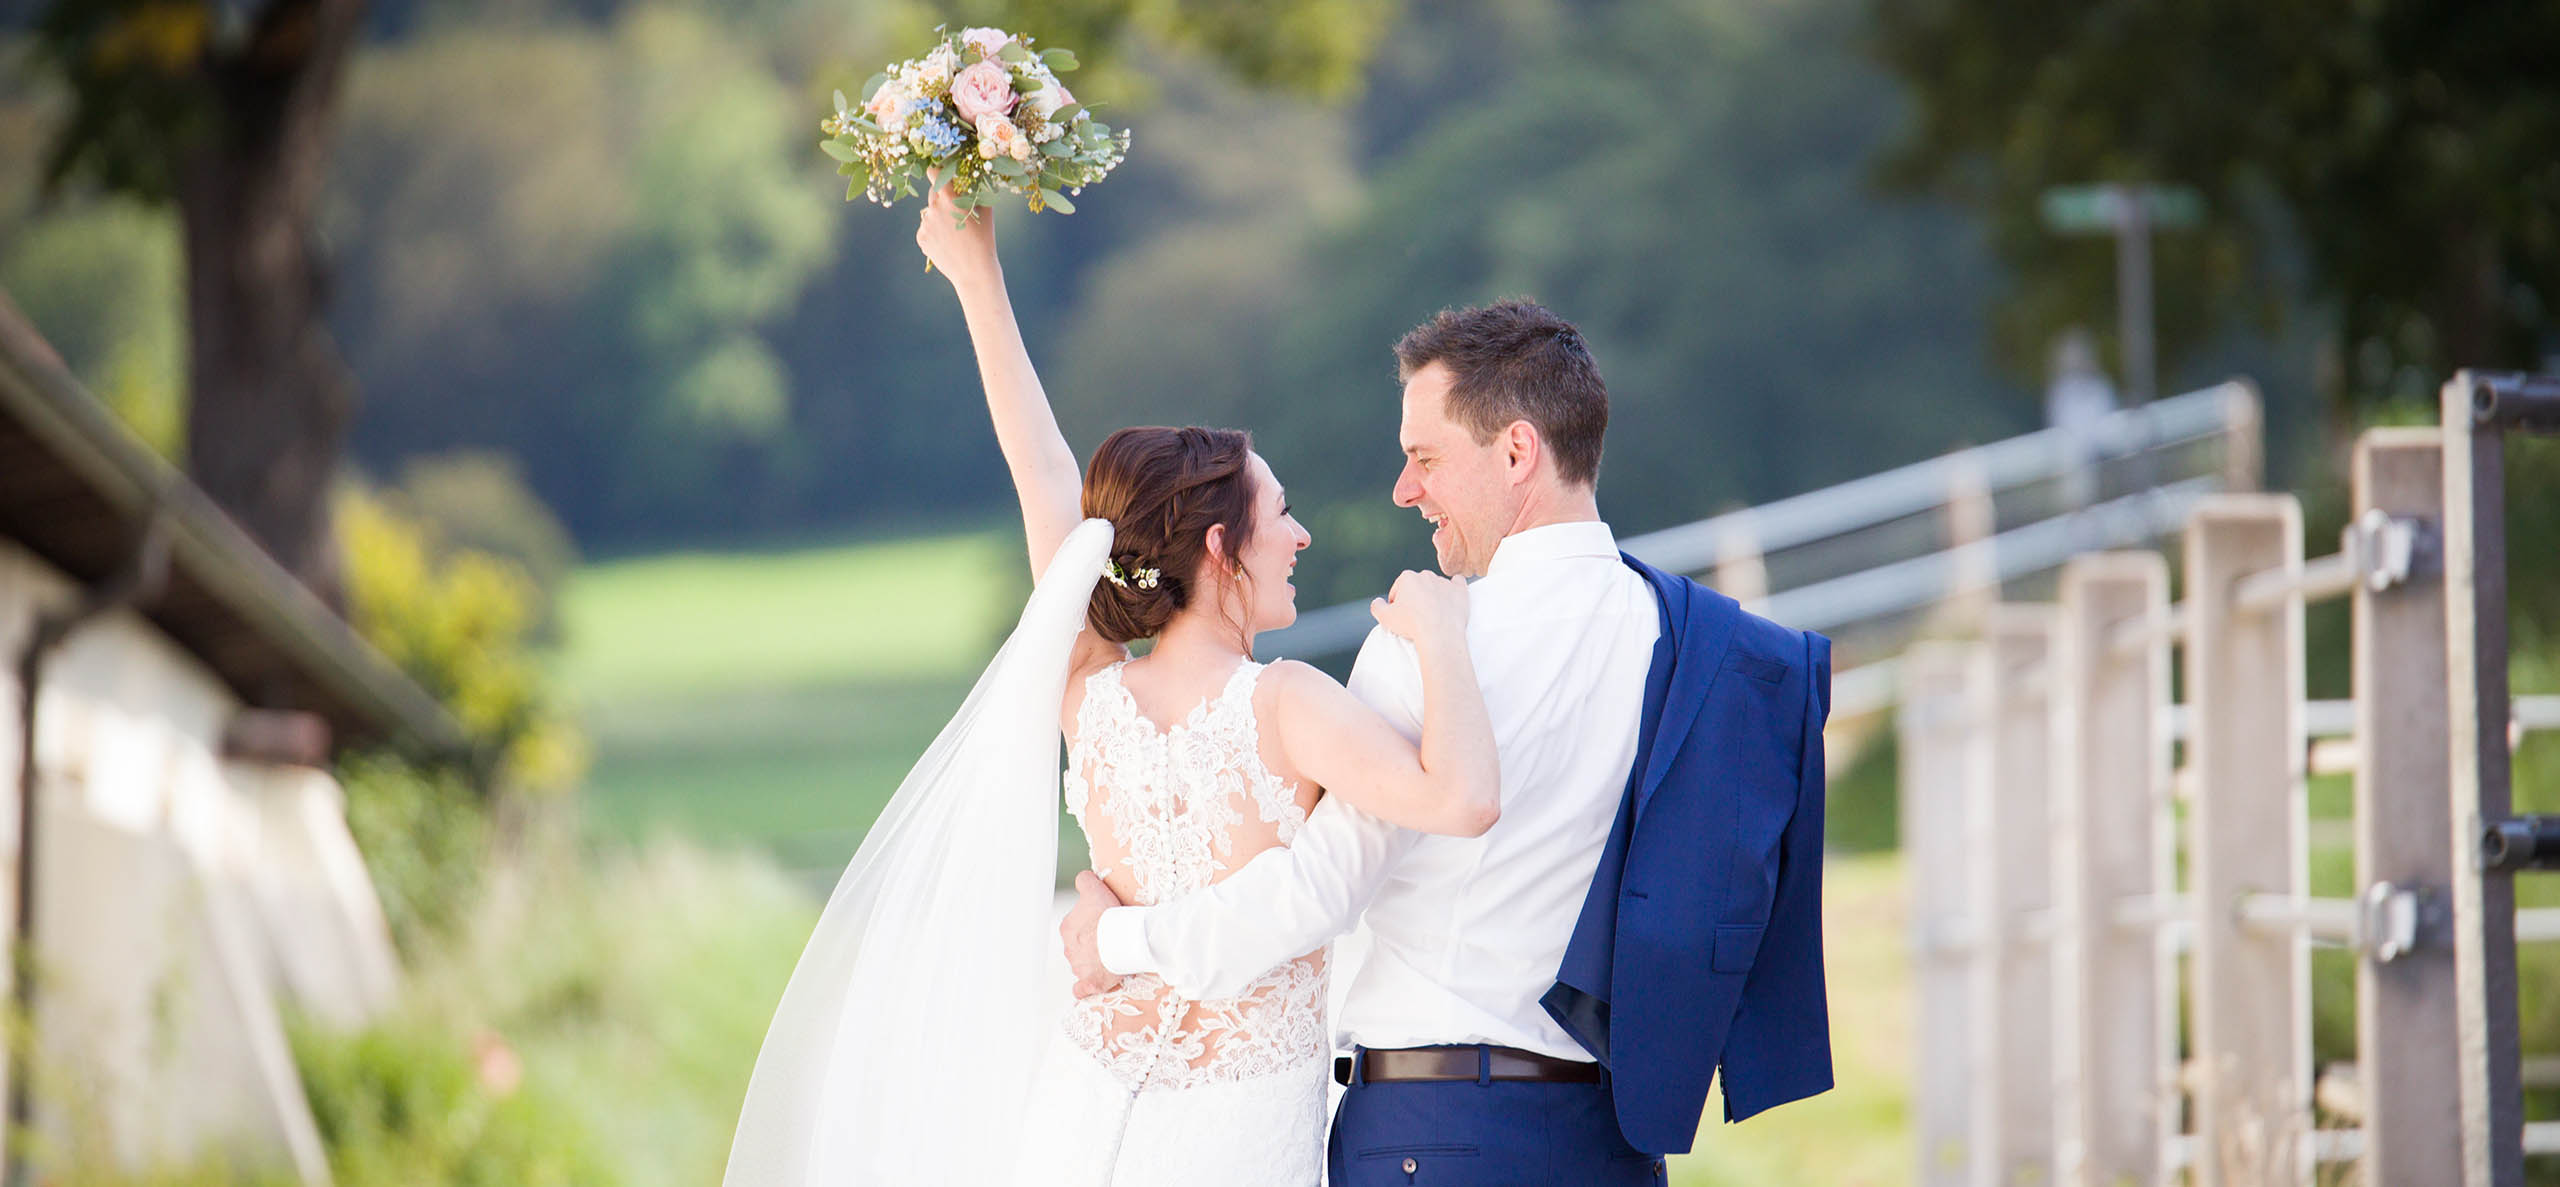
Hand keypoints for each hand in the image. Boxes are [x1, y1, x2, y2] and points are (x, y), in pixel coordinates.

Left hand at [914, 173, 997, 287]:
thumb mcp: (986, 211)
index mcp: (949, 198)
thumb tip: (974, 177)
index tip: (941, 173)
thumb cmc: (984, 240)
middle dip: (942, 197)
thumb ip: (977, 191)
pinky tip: (947, 242)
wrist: (974, 272)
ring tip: (955, 233)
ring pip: (929, 212)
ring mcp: (925, 224)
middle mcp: (933, 208)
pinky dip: (934, 232)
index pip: (934, 172)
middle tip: (956, 210)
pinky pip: (926, 228)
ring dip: (939, 216)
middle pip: (933, 192)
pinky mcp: (921, 238)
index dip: (937, 171)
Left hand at [1060, 870, 1123, 997]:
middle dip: (1090, 943)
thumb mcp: (1094, 889)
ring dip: (1093, 962)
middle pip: (1078, 945)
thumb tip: (1082, 878)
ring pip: (1082, 965)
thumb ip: (1084, 881)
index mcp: (1067, 928)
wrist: (1121, 938)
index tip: (1103, 922)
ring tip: (1111, 957)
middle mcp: (1069, 948)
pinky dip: (1084, 988)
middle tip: (1109, 938)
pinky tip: (1090, 985)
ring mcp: (1078, 967)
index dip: (1090, 923)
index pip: (1075, 925)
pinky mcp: (1089, 982)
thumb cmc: (1108, 914)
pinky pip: (1082, 989)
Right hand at [1368, 569, 1468, 646]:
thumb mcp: (1384, 617)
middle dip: (1415, 598)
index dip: (1397, 603)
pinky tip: (1451, 597)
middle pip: (1417, 587)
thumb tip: (1378, 602)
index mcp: (1407, 577)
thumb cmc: (1412, 625)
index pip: (1398, 589)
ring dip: (1433, 596)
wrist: (1439, 634)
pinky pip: (1458, 583)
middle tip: (1415, 617)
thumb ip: (1377, 606)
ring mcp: (1444, 582)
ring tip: (1433, 615)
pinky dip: (1454, 589)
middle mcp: (1427, 575)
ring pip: (1436, 586)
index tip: (1400, 615)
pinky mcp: (1460, 590)